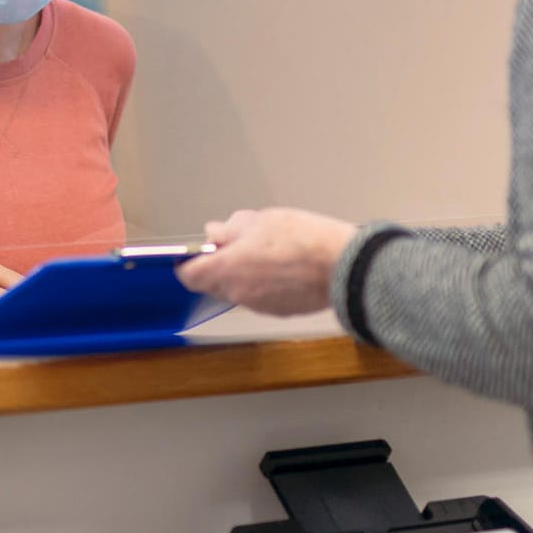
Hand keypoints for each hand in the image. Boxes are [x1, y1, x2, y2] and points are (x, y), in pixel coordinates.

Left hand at [175, 208, 357, 315]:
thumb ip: (232, 229)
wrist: (343, 266)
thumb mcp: (261, 221)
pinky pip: (261, 297)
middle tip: (237, 245)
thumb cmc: (304, 241)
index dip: (189, 262)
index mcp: (227, 269)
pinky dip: (264, 284)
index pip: (189, 275)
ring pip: (239, 290)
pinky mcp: (279, 311)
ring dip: (244, 275)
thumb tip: (216, 232)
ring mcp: (259, 306)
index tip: (197, 252)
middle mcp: (239, 293)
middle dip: (219, 266)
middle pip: (213, 284)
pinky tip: (283, 267)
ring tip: (267, 253)